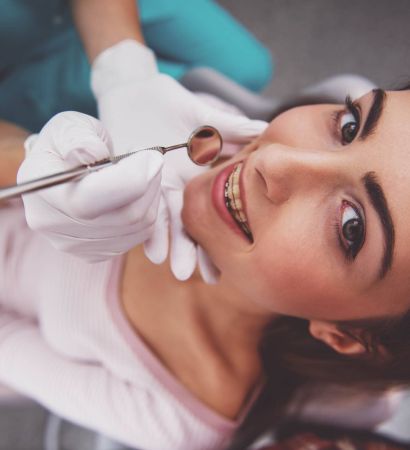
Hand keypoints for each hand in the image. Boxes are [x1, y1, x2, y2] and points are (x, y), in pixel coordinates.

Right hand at [17, 111, 163, 261]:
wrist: (64, 170)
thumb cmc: (70, 144)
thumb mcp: (70, 126)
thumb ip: (78, 137)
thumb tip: (93, 154)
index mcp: (40, 189)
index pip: (87, 201)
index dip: (129, 179)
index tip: (151, 156)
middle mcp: (51, 224)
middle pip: (123, 216)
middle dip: (149, 182)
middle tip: (152, 158)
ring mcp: (74, 244)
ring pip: (138, 226)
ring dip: (153, 195)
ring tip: (146, 171)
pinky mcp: (96, 253)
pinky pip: (141, 235)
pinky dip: (149, 210)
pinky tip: (140, 192)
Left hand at [92, 40, 267, 279]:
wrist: (132, 91)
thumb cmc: (169, 103)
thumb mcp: (205, 116)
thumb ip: (232, 128)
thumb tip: (266, 130)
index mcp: (195, 178)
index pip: (211, 214)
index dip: (219, 239)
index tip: (229, 266)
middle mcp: (174, 189)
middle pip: (186, 225)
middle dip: (192, 251)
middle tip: (201, 277)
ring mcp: (150, 186)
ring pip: (162, 221)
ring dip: (168, 245)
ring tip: (172, 268)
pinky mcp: (128, 179)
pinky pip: (137, 206)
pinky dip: (145, 227)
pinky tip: (152, 249)